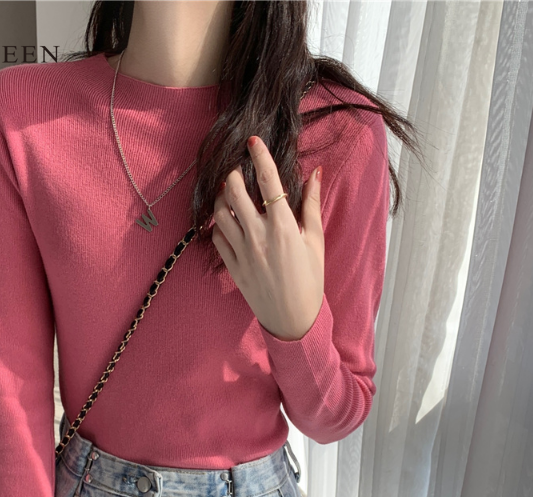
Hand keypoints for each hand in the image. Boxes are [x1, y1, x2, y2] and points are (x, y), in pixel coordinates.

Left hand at [212, 135, 324, 341]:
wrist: (293, 319)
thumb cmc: (310, 280)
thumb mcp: (315, 240)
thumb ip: (311, 205)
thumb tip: (315, 173)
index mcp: (283, 227)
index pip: (269, 181)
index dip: (259, 156)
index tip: (252, 141)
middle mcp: (259, 236)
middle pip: (236, 192)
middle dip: (234, 175)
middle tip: (239, 171)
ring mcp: (243, 252)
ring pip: (220, 213)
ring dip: (222, 198)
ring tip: (230, 193)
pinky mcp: (232, 266)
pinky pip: (217, 238)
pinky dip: (218, 225)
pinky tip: (226, 220)